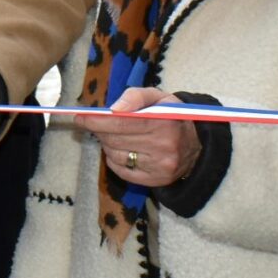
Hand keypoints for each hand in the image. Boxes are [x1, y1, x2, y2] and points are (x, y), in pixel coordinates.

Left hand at [72, 87, 194, 189]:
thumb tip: (113, 109)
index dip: (97, 120)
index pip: (122, 122)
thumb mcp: (159, 97)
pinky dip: (115, 160)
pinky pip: (122, 170)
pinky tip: (121, 150)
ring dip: (108, 144)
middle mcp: (164, 146)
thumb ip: (135, 96)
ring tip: (114, 136)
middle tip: (93, 123)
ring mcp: (160, 166)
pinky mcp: (155, 181)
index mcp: (165, 121)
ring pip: (116, 155)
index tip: (80, 117)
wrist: (196, 146)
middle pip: (115, 140)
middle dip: (99, 130)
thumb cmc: (171, 116)